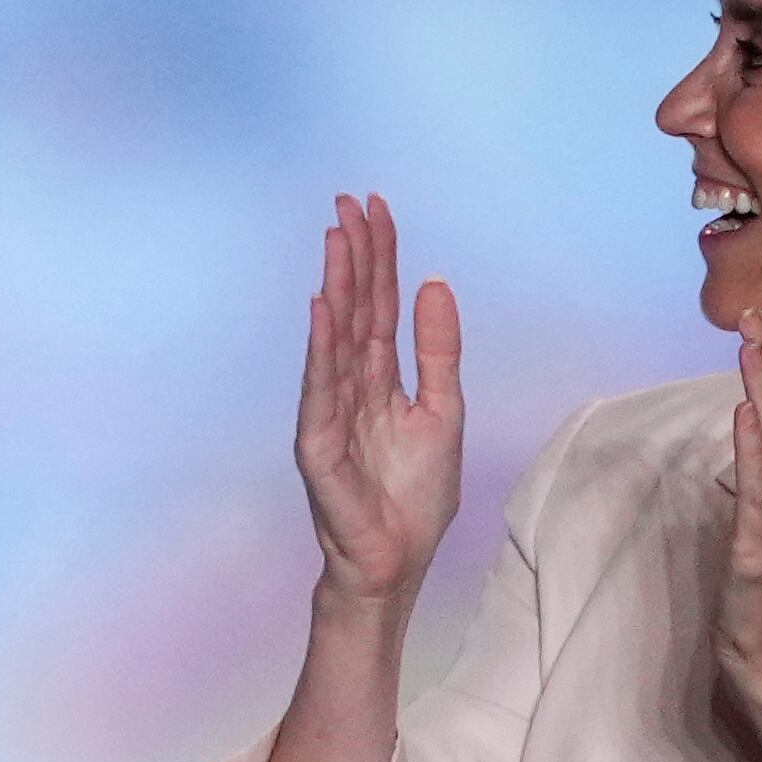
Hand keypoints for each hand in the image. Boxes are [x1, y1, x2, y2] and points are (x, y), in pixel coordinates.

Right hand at [293, 193, 463, 615]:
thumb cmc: (413, 494)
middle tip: (350, 202)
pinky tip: (323, 307)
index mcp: (380, 377)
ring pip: (336, 335)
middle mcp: (350, 383)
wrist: (396, 559)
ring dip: (337, 284)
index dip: (381, 256)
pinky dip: (321, 345)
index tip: (377, 208)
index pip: (380, 304)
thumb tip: (435, 285)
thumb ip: (437, 350)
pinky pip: (321, 385)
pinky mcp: (318, 441)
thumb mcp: (442, 411)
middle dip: (354, 254)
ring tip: (337, 238)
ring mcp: (330, 409)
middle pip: (355, 307)